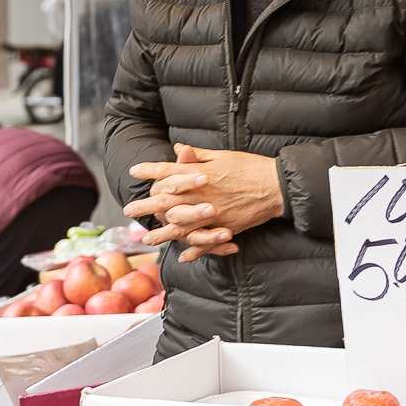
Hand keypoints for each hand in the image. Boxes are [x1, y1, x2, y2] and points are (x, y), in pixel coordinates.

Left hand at [124, 143, 286, 263]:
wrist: (277, 186)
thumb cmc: (251, 166)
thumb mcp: (224, 156)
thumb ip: (199, 156)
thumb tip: (179, 148)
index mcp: (202, 174)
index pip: (169, 171)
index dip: (150, 171)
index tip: (134, 171)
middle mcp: (203, 194)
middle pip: (168, 200)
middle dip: (146, 205)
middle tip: (128, 210)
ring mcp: (213, 214)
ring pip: (182, 225)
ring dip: (162, 233)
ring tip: (147, 237)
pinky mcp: (225, 227)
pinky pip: (206, 242)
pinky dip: (194, 251)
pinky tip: (182, 256)